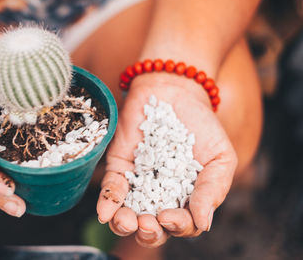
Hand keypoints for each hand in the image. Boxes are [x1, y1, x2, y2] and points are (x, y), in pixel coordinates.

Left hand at [97, 73, 236, 246]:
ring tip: (126, 221)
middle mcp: (160, 196)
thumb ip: (212, 190)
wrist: (174, 93)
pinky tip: (106, 213)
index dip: (176, 227)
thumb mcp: (220, 157)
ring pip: (127, 214)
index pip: (182, 225)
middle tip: (146, 224)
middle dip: (148, 233)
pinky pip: (111, 189)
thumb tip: (204, 224)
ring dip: (124, 224)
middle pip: (152, 228)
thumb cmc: (202, 126)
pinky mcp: (119, 166)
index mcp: (186, 199)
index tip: (169, 216)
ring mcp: (138, 183)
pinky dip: (107, 202)